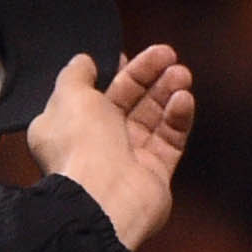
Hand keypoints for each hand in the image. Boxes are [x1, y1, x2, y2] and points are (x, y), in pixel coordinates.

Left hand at [26, 44, 194, 251]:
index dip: (114, 73)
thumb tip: (83, 61)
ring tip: (181, 73)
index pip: (94, 95)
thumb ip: (75, 75)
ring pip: (152, 118)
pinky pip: (170, 139)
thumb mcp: (69, 97)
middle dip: (147, 76)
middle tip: (168, 55)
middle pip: (127, 102)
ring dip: (166, 92)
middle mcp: (97, 144)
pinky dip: (177, 117)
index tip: (129, 55)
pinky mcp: (155, 171)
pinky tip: (183, 98)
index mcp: (68, 127)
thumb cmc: (80, 143)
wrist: (103, 197)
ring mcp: (128, 158)